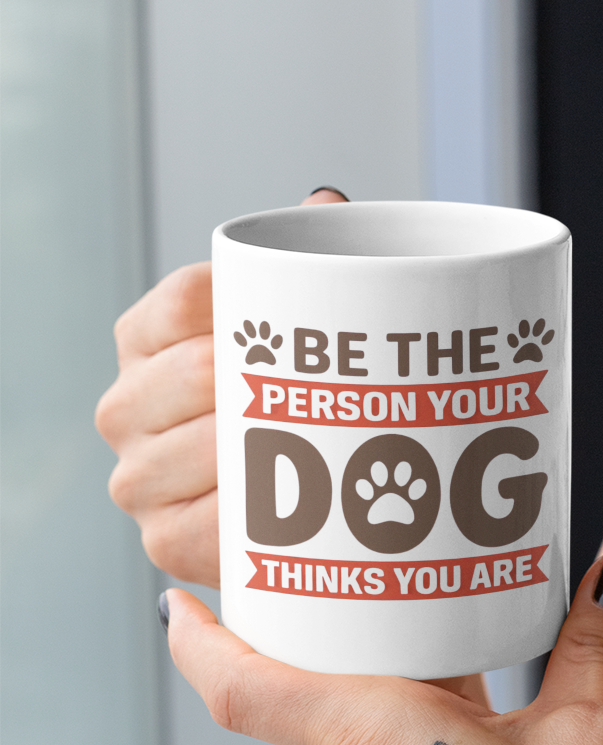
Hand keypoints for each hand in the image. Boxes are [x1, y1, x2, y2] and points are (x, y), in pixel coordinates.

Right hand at [96, 188, 347, 583]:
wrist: (299, 502)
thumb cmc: (295, 392)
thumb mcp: (296, 325)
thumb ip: (308, 261)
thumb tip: (325, 203)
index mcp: (146, 336)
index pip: (188, 298)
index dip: (249, 307)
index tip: (308, 323)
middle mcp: (125, 405)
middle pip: (196, 371)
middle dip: (267, 379)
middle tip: (335, 386)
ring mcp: (137, 477)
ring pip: (204, 447)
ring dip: (268, 447)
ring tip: (330, 443)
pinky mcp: (163, 540)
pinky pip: (209, 525)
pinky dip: (258, 518)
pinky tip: (299, 509)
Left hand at [162, 545, 602, 744]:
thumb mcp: (593, 728)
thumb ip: (593, 639)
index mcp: (371, 739)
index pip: (242, 686)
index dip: (200, 641)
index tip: (179, 606)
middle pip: (314, 710)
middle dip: (350, 659)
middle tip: (394, 604)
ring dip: (396, 720)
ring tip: (465, 680)